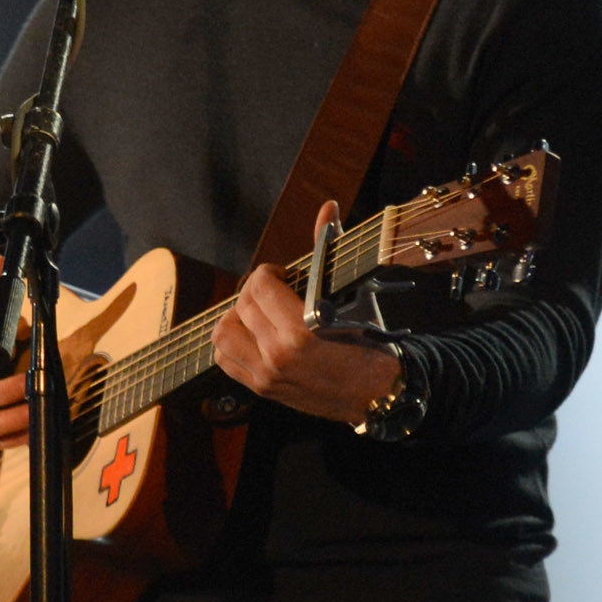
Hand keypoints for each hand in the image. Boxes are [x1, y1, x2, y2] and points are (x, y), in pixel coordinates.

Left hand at [214, 203, 404, 425]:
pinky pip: (225, 359)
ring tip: (259, 314)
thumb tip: (327, 207)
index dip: (268, 273)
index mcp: (303, 331)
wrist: (377, 394)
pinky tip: (253, 335)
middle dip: (255, 292)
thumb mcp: (352, 298)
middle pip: (242, 305)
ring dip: (236, 317)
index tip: (282, 275)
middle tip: (273, 292)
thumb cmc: (369, 343)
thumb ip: (328, 253)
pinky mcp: (261, 388)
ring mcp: (267, 375)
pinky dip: (233, 342)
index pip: (260, 286)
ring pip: (223, 332)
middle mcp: (278, 355)